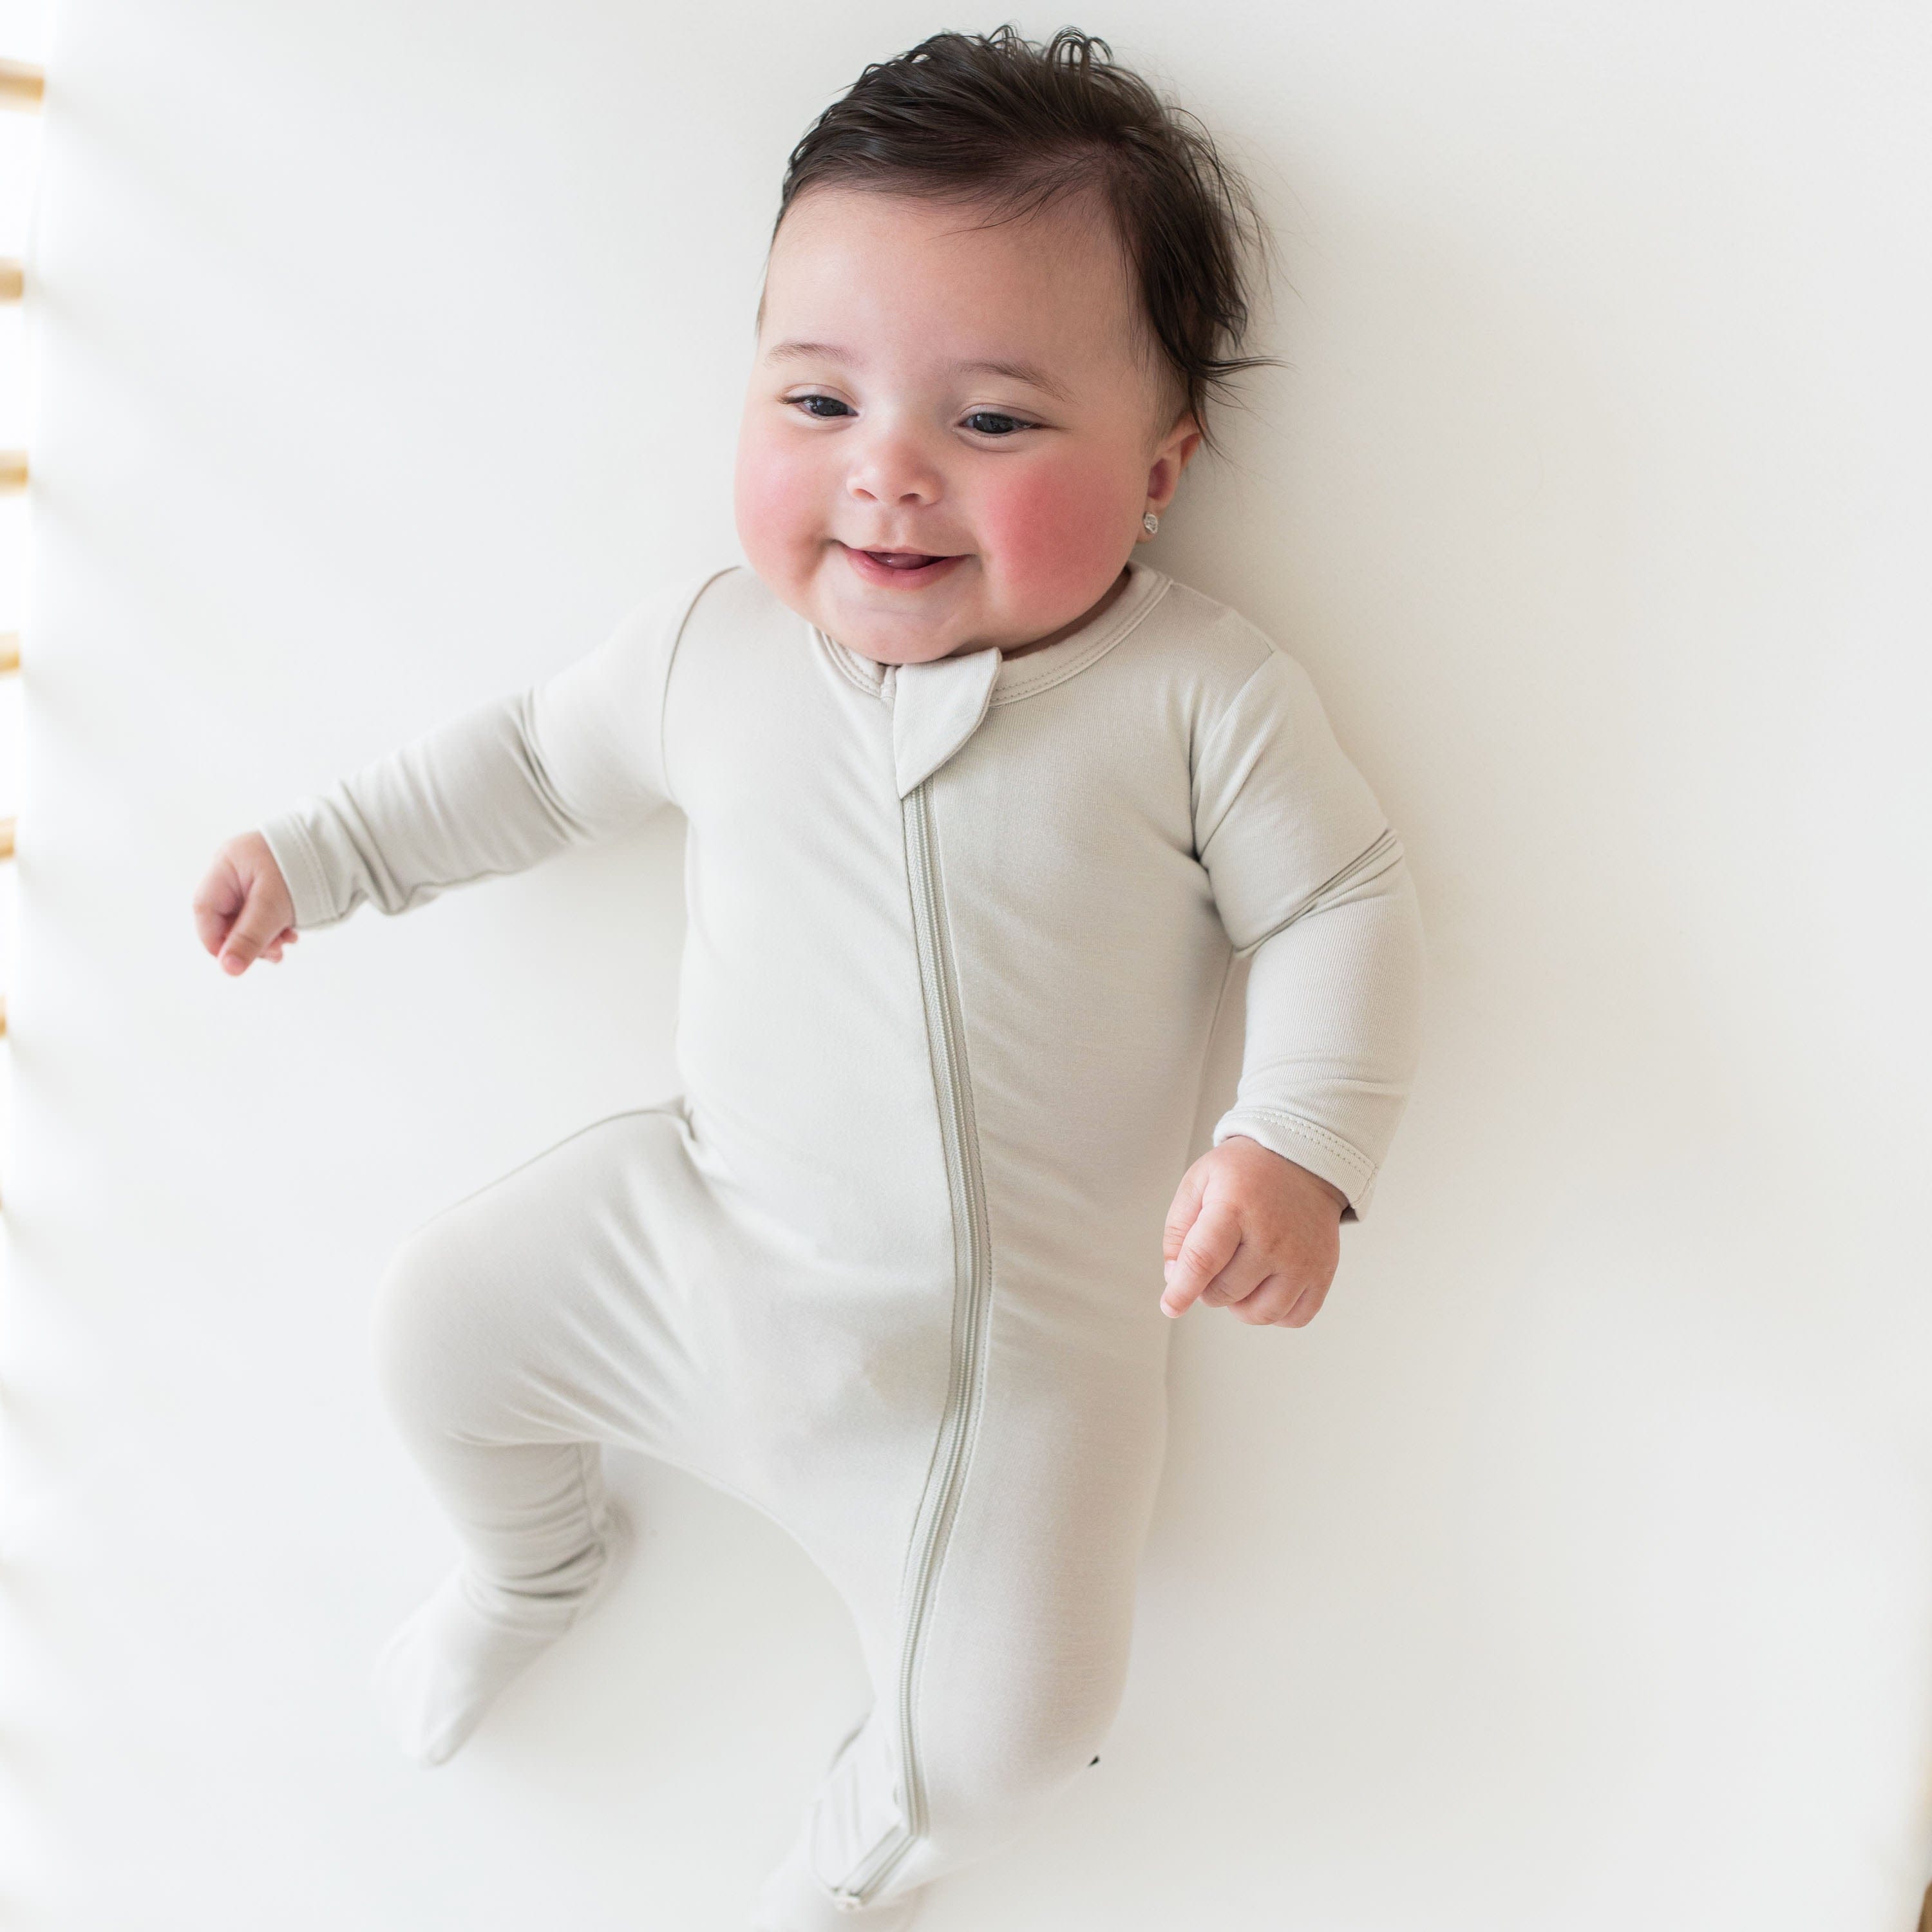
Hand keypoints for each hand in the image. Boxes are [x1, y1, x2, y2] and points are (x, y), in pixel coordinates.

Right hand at [193, 831, 298, 974]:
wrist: (341, 848)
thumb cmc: (303, 868)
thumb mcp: (273, 906)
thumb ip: (249, 937)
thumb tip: (228, 968)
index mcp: (226, 866)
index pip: (205, 909)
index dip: (215, 940)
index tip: (233, 962)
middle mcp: (234, 871)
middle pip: (225, 917)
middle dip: (245, 941)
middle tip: (273, 955)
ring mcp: (251, 878)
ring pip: (246, 919)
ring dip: (263, 938)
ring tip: (286, 944)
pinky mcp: (270, 886)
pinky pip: (262, 914)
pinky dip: (273, 928)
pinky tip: (290, 934)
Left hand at [1160, 1135, 1348, 1326]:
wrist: (1303, 1161)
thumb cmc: (1245, 1174)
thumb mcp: (1199, 1181)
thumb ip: (1178, 1229)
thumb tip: (1176, 1277)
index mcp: (1235, 1208)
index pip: (1203, 1261)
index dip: (1182, 1291)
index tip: (1171, 1306)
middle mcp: (1272, 1237)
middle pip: (1225, 1292)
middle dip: (1207, 1287)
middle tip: (1214, 1262)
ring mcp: (1301, 1259)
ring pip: (1259, 1314)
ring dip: (1239, 1305)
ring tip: (1238, 1275)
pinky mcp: (1323, 1273)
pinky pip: (1294, 1318)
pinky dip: (1274, 1312)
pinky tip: (1266, 1286)